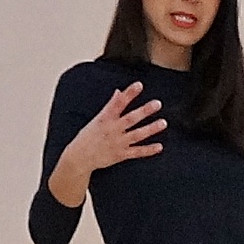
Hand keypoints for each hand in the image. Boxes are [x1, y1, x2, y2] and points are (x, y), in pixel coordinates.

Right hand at [48, 81, 165, 207]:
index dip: (129, 94)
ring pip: (137, 134)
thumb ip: (110, 107)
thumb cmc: (87, 137)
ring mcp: (118, 143)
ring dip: (151, 129)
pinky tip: (159, 146)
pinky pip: (137, 152)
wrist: (79, 158)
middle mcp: (113, 130)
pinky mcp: (121, 155)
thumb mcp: (96, 119)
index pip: (118, 103)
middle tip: (157, 103)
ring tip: (163, 123)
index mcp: (105, 119)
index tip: (139, 85)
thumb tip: (119, 93)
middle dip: (145, 111)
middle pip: (131, 118)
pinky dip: (148, 150)